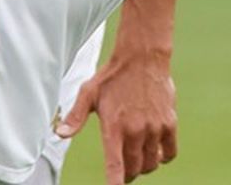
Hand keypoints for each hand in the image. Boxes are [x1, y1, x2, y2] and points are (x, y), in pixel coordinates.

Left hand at [55, 53, 177, 183]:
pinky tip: (154, 150)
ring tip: (137, 157)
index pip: (115, 164)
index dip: (115, 182)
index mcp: (114, 126)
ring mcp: (154, 128)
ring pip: (151, 163)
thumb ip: (75, 116)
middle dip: (128, 174)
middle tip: (123, 170)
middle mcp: (135, 130)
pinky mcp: (169, 124)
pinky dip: (162, 157)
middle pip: (134, 168)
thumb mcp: (88, 93)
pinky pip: (169, 153)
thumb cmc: (112, 76)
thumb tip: (60, 134)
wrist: (142, 58)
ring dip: (144, 166)